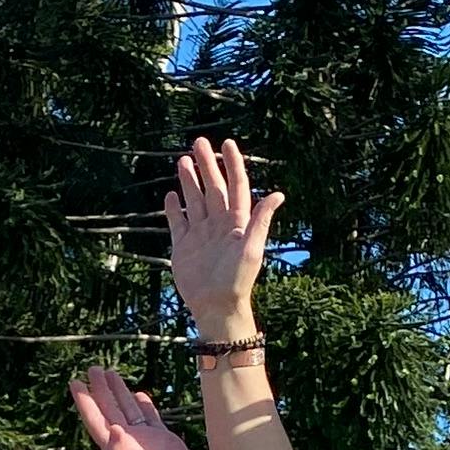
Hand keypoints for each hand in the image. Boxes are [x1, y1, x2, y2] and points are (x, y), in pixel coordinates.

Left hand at [70, 369, 202, 449]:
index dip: (84, 401)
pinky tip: (138, 393)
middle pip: (109, 408)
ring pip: (127, 407)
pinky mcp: (161, 439)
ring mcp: (144, 438)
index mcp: (115, 448)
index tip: (75, 383)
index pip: (95, 419)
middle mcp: (126, 440)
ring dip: (118, 390)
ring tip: (110, 373)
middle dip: (99, 388)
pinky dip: (143, 404)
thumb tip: (113, 431)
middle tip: (92, 368)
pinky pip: (149, 416)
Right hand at [166, 136, 279, 337]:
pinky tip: (171, 196)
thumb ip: (261, 220)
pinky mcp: (184, 247)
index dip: (232, 164)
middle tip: (198, 143)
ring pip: (194, 201)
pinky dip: (174, 209)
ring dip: (189, 182)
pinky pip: (178, 223)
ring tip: (182, 161)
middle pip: (212, 188)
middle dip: (206, 165)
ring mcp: (200, 235)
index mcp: (237, 222)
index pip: (235, 186)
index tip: (227, 144)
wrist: (216, 306)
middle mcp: (219, 224)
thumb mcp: (252, 248)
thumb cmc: (237, 280)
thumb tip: (278, 194)